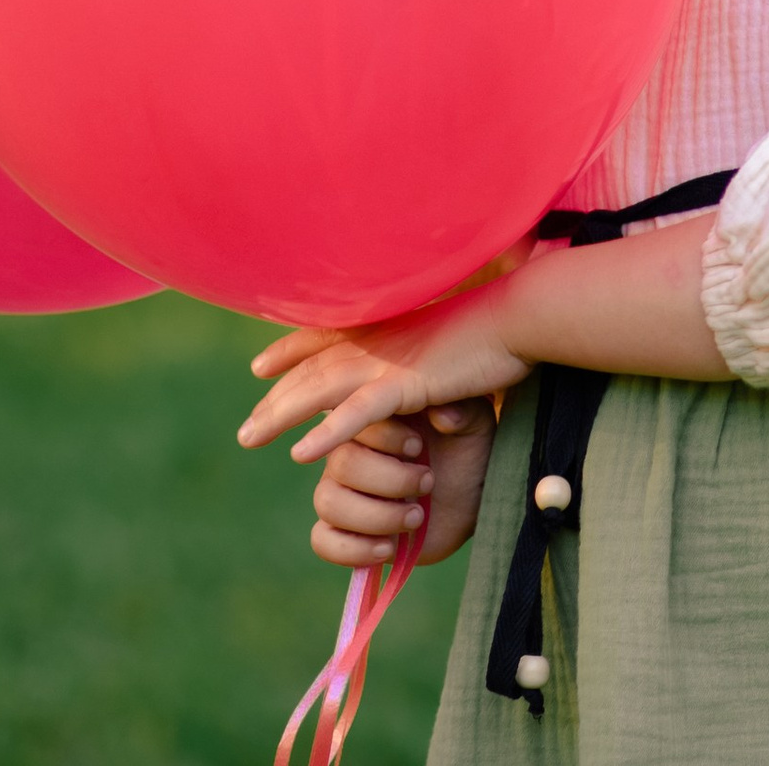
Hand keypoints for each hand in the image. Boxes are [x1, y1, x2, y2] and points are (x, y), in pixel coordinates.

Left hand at [241, 276, 533, 465]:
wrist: (522, 315)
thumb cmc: (496, 325)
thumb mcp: (448, 332)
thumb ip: (422, 343)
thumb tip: (418, 354)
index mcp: (388, 324)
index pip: (326, 335)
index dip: (291, 349)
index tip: (261, 365)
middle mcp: (379, 338)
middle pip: (313, 367)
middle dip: (276, 394)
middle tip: (246, 426)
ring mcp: (389, 359)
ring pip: (321, 388)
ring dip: (281, 413)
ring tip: (248, 438)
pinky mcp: (407, 383)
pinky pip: (358, 412)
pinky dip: (328, 432)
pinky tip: (302, 453)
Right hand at [310, 403, 496, 568]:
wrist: (471, 495)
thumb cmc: (467, 450)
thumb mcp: (475, 424)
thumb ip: (462, 411)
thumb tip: (444, 416)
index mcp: (375, 418)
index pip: (351, 418)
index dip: (385, 437)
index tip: (418, 447)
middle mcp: (350, 452)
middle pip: (340, 464)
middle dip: (390, 480)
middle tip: (428, 483)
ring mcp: (343, 491)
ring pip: (327, 502)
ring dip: (376, 515)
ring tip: (416, 518)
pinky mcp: (345, 530)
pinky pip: (321, 540)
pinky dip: (351, 549)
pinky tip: (388, 547)